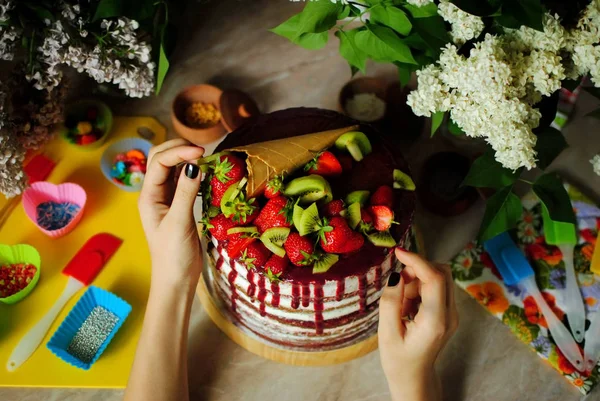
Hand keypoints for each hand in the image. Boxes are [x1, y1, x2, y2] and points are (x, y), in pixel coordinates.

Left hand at [138, 138, 204, 289]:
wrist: (176, 280)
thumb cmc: (173, 256)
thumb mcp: (179, 223)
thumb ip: (186, 192)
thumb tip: (195, 164)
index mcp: (149, 196)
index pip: (159, 162)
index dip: (179, 152)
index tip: (202, 153)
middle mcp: (155, 194)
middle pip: (162, 159)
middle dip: (179, 149)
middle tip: (204, 152)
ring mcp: (167, 199)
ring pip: (173, 168)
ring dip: (187, 159)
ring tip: (207, 159)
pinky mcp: (180, 205)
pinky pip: (184, 180)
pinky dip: (194, 172)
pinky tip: (206, 173)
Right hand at [378, 248, 458, 400]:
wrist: (414, 377)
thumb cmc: (398, 359)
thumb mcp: (386, 333)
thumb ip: (390, 302)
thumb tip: (396, 275)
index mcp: (436, 321)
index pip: (435, 278)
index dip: (417, 260)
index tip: (398, 252)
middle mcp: (450, 315)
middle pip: (442, 273)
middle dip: (417, 270)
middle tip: (397, 285)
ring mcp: (453, 314)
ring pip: (440, 278)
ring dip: (417, 280)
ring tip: (401, 304)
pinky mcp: (449, 312)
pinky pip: (437, 288)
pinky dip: (421, 288)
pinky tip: (408, 306)